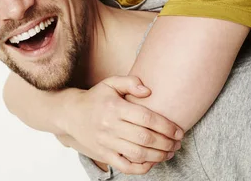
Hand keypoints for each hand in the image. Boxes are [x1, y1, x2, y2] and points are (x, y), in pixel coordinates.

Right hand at [58, 76, 182, 174]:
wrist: (71, 114)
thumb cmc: (96, 98)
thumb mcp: (110, 83)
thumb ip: (130, 82)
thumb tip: (148, 91)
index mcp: (115, 107)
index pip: (146, 118)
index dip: (166, 126)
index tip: (179, 130)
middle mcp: (110, 126)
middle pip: (145, 138)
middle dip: (166, 142)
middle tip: (178, 143)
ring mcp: (106, 142)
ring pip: (138, 154)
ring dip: (158, 156)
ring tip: (170, 152)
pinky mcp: (103, 154)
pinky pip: (125, 166)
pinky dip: (141, 167)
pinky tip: (152, 162)